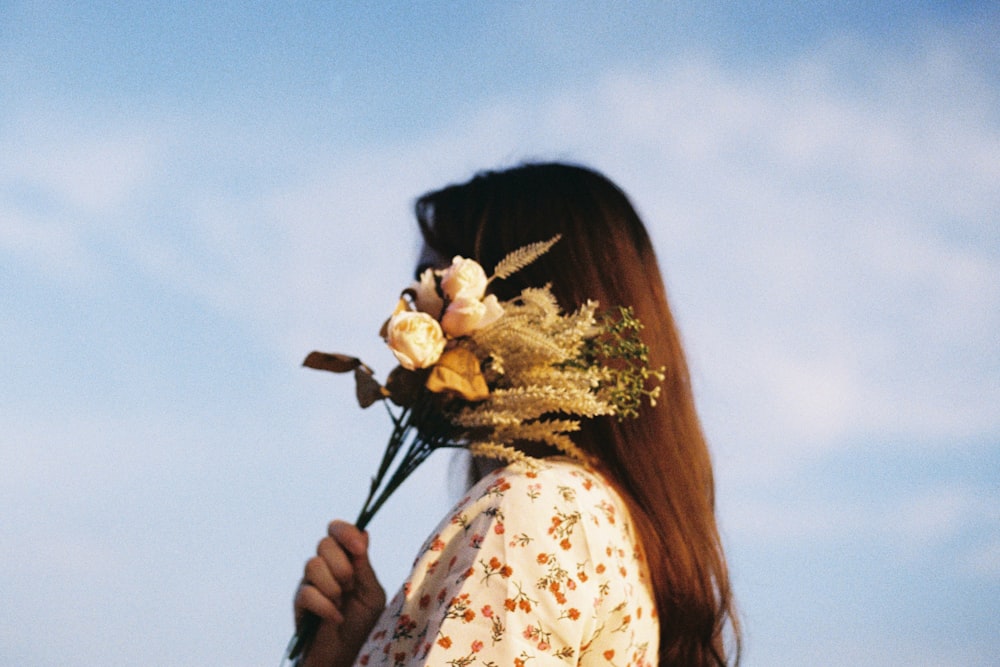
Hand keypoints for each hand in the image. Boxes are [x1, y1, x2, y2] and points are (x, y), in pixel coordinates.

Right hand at [294, 521, 385, 666]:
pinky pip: (307, 593)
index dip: (346, 532)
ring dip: (334, 587)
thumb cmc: (361, 625)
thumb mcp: (371, 594)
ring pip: (313, 565)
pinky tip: (335, 618)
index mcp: (344, 560)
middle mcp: (325, 567)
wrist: (345, 654)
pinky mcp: (299, 603)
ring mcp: (309, 583)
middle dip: (342, 565)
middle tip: (351, 586)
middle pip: (324, 543)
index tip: (359, 549)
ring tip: (342, 604)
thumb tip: (363, 532)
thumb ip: (364, 565)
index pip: (337, 530)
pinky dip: (326, 607)